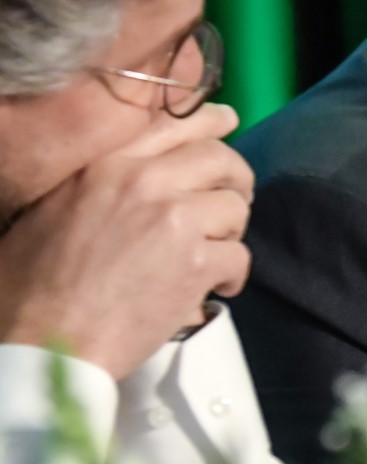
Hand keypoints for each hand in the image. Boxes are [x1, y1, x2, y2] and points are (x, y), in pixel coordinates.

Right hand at [0, 103, 253, 379]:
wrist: (41, 342)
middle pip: (219, 159)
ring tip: (214, 252)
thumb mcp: (51, 208)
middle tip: (235, 199)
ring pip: (235, 207)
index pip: (174, 123)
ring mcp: (174, 220)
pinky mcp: (196, 263)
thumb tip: (140, 173)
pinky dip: (233, 274)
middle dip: (234, 179)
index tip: (226, 121)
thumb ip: (99, 181)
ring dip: (230, 231)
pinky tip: (216, 287)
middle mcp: (144, 182)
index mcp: (106, 164)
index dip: (208, 122)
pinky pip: (239, 255)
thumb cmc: (30, 286)